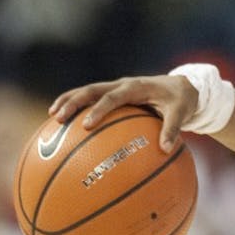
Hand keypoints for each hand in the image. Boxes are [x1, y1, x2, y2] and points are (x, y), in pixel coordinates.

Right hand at [48, 75, 197, 152]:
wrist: (182, 85)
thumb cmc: (181, 100)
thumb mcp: (181, 112)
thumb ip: (173, 129)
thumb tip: (166, 150)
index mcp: (136, 87)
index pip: (113, 97)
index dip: (99, 109)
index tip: (87, 124)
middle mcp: (122, 85)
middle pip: (92, 90)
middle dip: (74, 102)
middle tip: (58, 118)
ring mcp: (116, 88)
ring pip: (87, 91)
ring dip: (69, 101)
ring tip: (51, 118)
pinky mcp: (113, 94)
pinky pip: (92, 99)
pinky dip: (77, 106)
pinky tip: (64, 124)